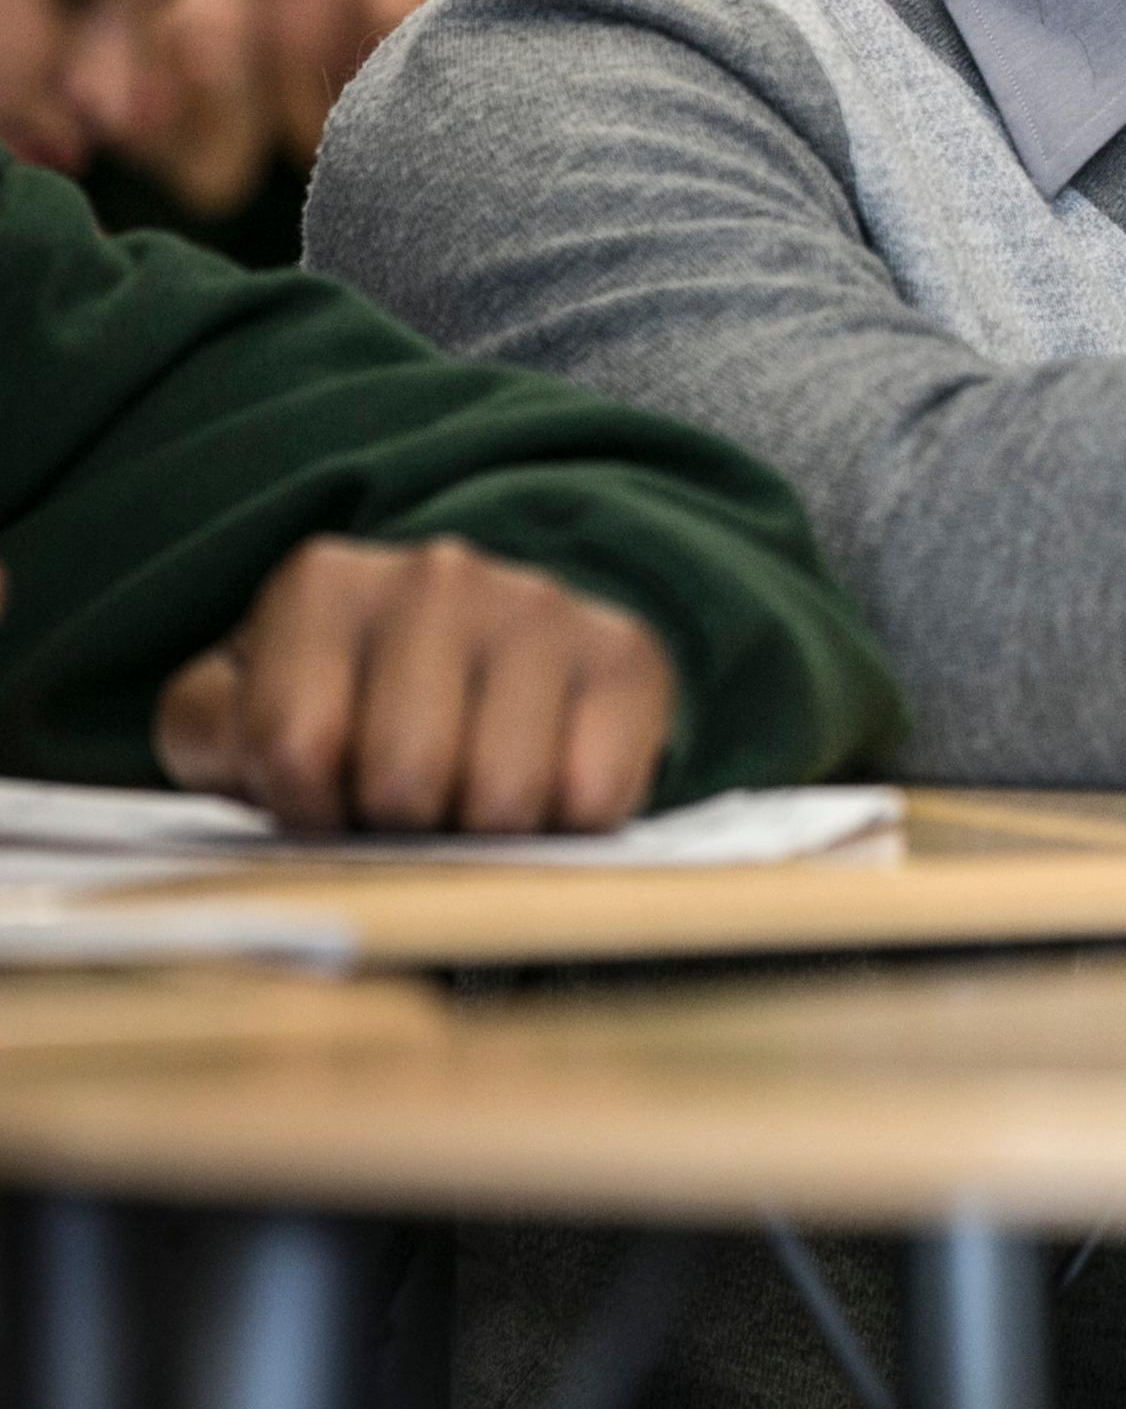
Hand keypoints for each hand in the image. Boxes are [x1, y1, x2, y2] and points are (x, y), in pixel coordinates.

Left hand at [153, 535, 676, 833]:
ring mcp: (542, 607)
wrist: (482, 652)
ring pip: (504, 798)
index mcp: (322, 582)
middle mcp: (439, 574)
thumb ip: (215, 732)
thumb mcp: (241, 712)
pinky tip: (540, 785)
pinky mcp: (626, 654)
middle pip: (407, 779)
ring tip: (467, 796)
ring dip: (483, 834)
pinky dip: (564, 827)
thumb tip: (269, 762)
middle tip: (402, 808)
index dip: (305, 811)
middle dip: (399, 826)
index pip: (294, 749)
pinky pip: (593, 799)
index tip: (322, 800)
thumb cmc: (343, 706)